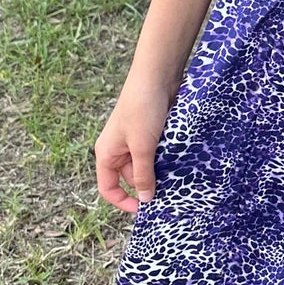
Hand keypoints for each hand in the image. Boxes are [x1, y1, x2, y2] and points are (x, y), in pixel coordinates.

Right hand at [94, 83, 171, 213]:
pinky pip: (156, 154)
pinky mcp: (150, 133)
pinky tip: (177, 158)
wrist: (157, 76)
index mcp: (107, 154)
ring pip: (146, 167)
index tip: (145, 208)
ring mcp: (134, 141)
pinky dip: (165, 158)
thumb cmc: (142, 109)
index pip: (108, 188)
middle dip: (148, 183)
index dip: (123, 201)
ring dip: (159, 170)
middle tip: (168, 186)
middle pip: (131, 179)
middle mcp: (118, 149)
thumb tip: (146, 200)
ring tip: (173, 170)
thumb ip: (143, 174)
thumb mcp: (142, 146)